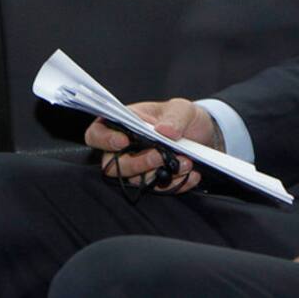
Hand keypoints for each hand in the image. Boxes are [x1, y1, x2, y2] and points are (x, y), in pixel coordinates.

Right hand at [85, 98, 216, 193]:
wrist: (201, 133)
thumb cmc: (183, 117)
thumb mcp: (183, 109)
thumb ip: (175, 117)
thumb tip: (164, 131)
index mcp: (124, 124)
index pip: (97, 133)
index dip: (104, 140)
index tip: (123, 141)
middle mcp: (126, 149)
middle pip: (113, 165)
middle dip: (138, 163)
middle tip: (161, 156)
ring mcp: (139, 167)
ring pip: (135, 180)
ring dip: (160, 174)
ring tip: (186, 163)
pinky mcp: (154, 181)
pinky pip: (158, 189)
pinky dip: (176, 184)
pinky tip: (192, 175)